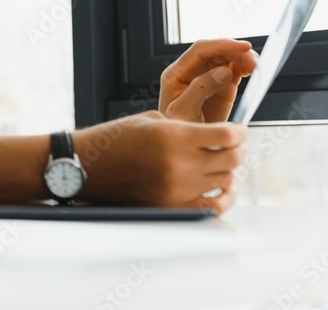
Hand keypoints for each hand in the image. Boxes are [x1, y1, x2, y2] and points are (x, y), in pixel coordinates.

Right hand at [74, 111, 247, 213]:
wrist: (86, 166)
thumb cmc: (114, 141)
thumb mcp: (150, 120)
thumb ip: (186, 126)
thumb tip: (215, 133)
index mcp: (173, 136)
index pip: (227, 135)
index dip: (240, 131)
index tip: (240, 130)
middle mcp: (179, 164)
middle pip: (232, 158)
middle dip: (238, 149)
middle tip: (235, 145)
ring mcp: (177, 189)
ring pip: (226, 181)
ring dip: (229, 171)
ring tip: (222, 164)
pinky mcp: (172, 207)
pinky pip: (213, 206)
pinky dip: (223, 197)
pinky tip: (220, 187)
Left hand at [159, 38, 258, 122]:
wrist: (184, 145)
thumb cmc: (177, 128)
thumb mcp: (183, 111)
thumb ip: (200, 89)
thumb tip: (223, 71)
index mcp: (177, 73)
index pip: (200, 50)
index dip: (222, 44)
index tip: (244, 47)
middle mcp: (191, 70)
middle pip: (215, 50)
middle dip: (236, 51)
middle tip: (254, 63)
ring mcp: (206, 76)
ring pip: (226, 57)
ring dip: (243, 58)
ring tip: (255, 68)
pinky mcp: (221, 84)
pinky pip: (234, 68)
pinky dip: (246, 67)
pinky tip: (253, 72)